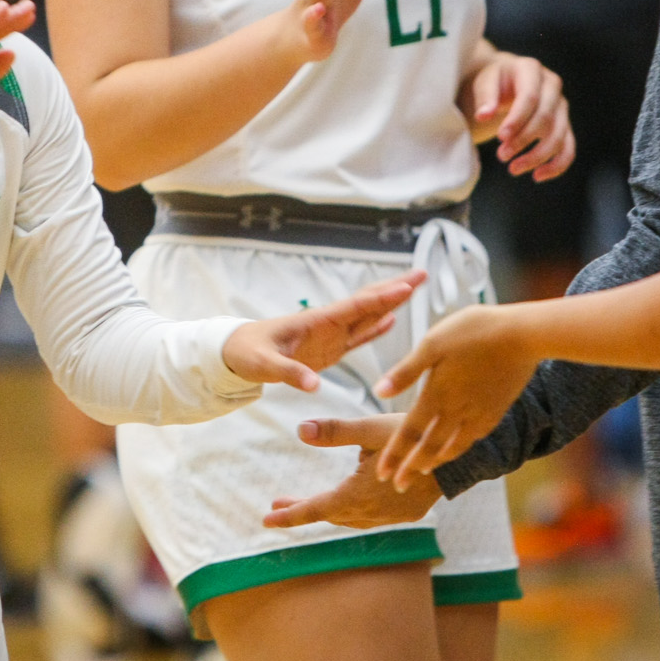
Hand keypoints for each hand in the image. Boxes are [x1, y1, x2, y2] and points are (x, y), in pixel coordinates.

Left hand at [221, 273, 421, 390]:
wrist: (235, 354)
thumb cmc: (247, 354)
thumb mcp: (264, 365)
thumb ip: (289, 373)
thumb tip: (313, 386)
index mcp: (316, 322)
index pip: (355, 307)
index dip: (382, 298)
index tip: (407, 286)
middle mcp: (328, 324)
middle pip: (368, 303)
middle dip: (395, 289)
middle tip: (423, 274)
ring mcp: (330, 335)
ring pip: (367, 316)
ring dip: (391, 303)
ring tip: (415, 288)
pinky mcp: (329, 348)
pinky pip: (358, 336)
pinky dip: (376, 328)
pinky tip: (392, 320)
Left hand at [264, 415, 442, 528]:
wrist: (460, 460)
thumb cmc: (415, 439)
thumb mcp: (371, 430)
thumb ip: (335, 431)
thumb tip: (300, 430)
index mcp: (358, 495)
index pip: (316, 509)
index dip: (290, 514)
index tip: (266, 519)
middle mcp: (371, 513)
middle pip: (329, 514)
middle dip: (302, 510)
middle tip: (278, 504)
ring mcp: (390, 516)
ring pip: (349, 518)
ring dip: (326, 510)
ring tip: (306, 501)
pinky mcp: (405, 515)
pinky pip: (369, 517)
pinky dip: (350, 511)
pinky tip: (350, 499)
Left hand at [373, 305, 539, 487]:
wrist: (524, 335)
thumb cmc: (474, 331)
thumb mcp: (432, 343)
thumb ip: (406, 371)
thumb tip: (379, 392)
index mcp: (436, 394)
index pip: (409, 433)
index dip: (395, 456)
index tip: (384, 475)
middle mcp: (457, 410)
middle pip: (430, 447)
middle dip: (412, 468)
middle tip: (398, 486)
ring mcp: (479, 413)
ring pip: (454, 446)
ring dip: (436, 461)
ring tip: (425, 471)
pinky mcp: (496, 410)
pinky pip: (475, 437)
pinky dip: (461, 448)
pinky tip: (457, 447)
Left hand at [462, 52, 573, 180]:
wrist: (504, 81)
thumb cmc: (492, 81)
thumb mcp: (484, 82)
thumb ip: (485, 97)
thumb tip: (484, 115)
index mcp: (531, 69)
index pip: (529, 97)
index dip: (517, 120)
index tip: (501, 137)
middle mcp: (552, 86)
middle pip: (546, 118)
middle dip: (524, 140)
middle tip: (502, 155)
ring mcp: (561, 106)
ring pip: (559, 136)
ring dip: (537, 156)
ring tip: (513, 168)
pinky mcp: (564, 125)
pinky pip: (568, 148)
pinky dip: (556, 165)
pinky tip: (537, 176)